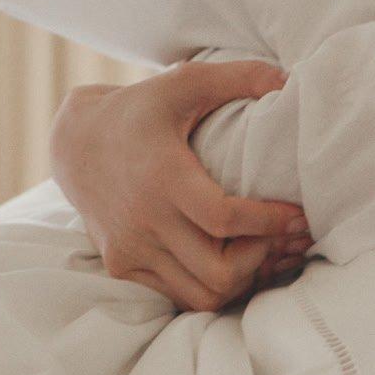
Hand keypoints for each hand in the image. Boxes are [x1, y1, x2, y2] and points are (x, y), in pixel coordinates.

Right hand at [51, 61, 312, 311]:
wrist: (76, 143)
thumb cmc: (141, 111)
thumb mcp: (184, 83)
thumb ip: (238, 77)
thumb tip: (288, 80)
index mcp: (162, 177)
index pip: (224, 218)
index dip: (270, 223)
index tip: (298, 215)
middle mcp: (143, 220)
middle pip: (220, 270)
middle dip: (262, 258)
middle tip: (283, 236)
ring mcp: (129, 249)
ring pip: (203, 294)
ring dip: (243, 279)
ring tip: (263, 250)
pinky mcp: (123, 266)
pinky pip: (181, 297)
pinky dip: (215, 288)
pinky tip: (234, 261)